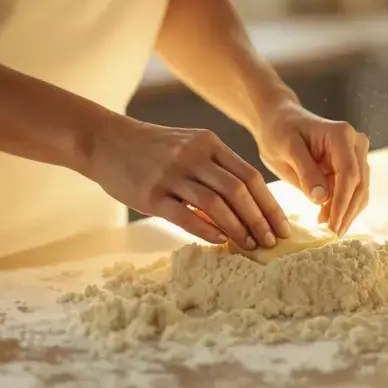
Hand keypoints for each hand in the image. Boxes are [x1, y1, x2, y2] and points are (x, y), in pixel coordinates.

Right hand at [85, 116, 291, 249]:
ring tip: (248, 246)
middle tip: (270, 242)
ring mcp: (172, 174)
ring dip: (237, 228)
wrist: (106, 141)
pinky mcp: (151, 195)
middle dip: (259, 219)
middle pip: (238, 190)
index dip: (270, 204)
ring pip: (216, 205)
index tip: (281, 226)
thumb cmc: (152, 149)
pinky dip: (207, 231)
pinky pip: (186, 216)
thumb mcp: (188, 146)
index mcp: (208, 143)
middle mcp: (194, 156)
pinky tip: (219, 242)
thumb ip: (215, 169)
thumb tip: (244, 206)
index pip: (250, 176)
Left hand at [255, 101, 369, 235]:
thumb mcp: (287, 149)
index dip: (342, 202)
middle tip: (332, 233)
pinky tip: (328, 218)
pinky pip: (353, 191)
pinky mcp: (351, 166)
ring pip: (360, 190)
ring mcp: (356, 154)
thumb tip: (322, 199)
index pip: (349, 173)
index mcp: (341, 135)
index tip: (332, 225)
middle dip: (347, 211)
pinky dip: (343, 206)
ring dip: (347, 212)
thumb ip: (305, 172)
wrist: (279, 121)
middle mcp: (356, 142)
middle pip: (359, 184)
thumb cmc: (280, 131)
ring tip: (328, 228)